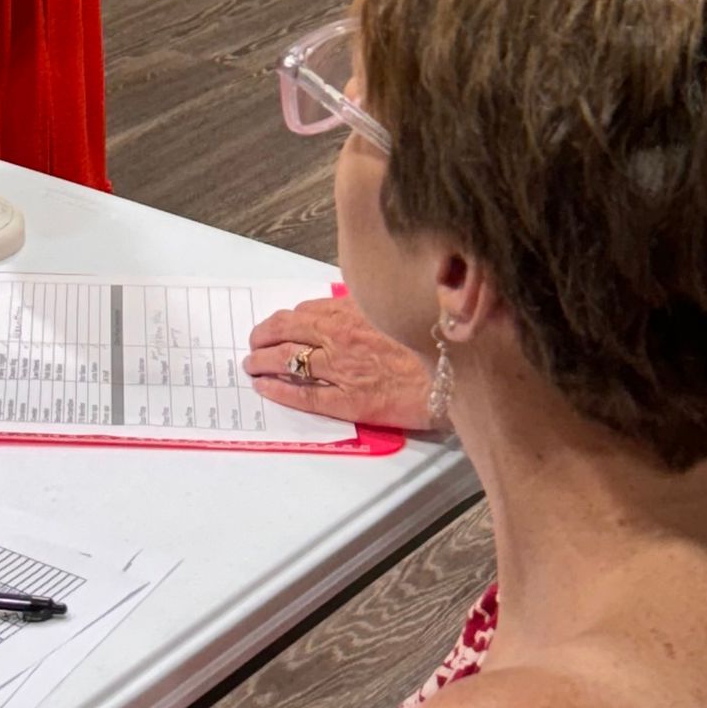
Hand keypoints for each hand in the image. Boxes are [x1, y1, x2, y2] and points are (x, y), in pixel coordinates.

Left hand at [244, 295, 434, 429]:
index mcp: (351, 311)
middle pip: (285, 332)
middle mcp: (339, 336)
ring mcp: (341, 368)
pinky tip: (265, 389)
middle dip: (261, 337)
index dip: (281, 320)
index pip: (302, 312)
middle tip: (252, 345)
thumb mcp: (393, 311)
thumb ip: (364, 309)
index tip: (273, 326)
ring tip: (252, 366)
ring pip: (287, 361)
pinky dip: (278, 390)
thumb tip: (342, 308)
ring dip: (262, 362)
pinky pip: (303, 394)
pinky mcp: (348, 399)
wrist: (454, 375)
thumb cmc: (429, 342)